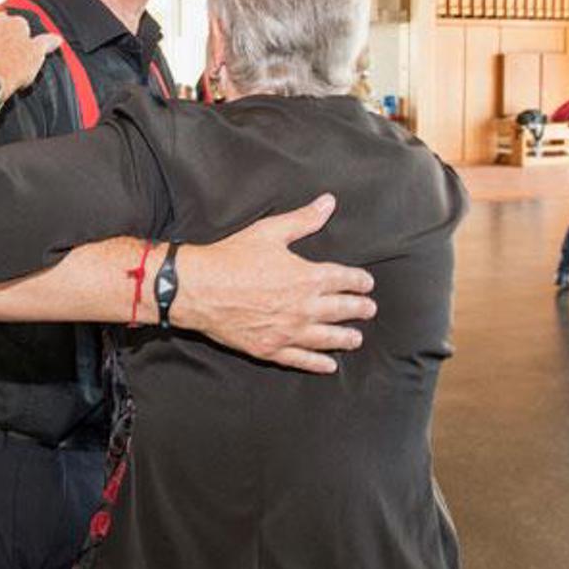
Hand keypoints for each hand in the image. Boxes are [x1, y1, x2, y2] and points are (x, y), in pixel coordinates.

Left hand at [0, 10, 61, 101]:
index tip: (23, 55)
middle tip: (9, 55)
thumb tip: (57, 38)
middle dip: (5, 35)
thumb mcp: (36, 58)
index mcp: (17, 23)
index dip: (24, 42)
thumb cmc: (13, 70)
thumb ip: (45, 44)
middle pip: (3, 24)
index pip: (24, 27)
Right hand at [170, 194, 376, 374]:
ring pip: (327, 338)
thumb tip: (328, 203)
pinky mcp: (270, 348)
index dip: (359, 281)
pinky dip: (317, 363)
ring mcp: (287, 331)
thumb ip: (303, 220)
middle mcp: (303, 307)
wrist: (198, 288)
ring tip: (357, 338)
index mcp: (307, 277)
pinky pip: (301, 359)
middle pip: (341, 310)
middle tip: (370, 310)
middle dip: (359, 309)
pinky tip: (329, 366)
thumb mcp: (270, 231)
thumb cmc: (232, 257)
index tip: (367, 283)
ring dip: (346, 338)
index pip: (344, 279)